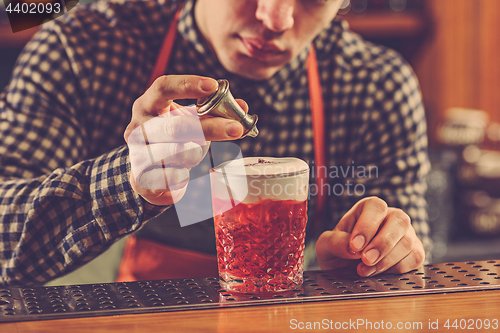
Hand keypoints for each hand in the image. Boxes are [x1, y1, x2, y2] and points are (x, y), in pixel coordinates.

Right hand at [124, 75, 245, 205]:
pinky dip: (185, 173)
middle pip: (175, 126)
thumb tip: (242, 107)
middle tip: (236, 128)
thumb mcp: (192, 122)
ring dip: (196, 153)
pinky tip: (184, 172)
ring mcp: (136, 152)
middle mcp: (137, 126)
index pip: (162, 86)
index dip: (187, 84)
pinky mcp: (140, 176)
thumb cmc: (175, 141)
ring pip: (176, 152)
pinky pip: (173, 175)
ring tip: (196, 153)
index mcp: (148, 104)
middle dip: (209, 128)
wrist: (150, 177)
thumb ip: (216, 112)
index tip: (213, 86)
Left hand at [315, 196, 424, 276]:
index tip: (355, 245)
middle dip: (382, 243)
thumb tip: (351, 247)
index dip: (367, 225)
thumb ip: (335, 242)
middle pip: (399, 221)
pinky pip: (414, 258)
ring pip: (408, 242)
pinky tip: (379, 272)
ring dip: (386, 260)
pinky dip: (397, 268)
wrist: (344, 269)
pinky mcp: (414, 252)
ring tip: (365, 270)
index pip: (375, 207)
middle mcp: (390, 217)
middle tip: (365, 260)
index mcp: (368, 208)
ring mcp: (406, 234)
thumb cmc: (338, 250)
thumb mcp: (326, 245)